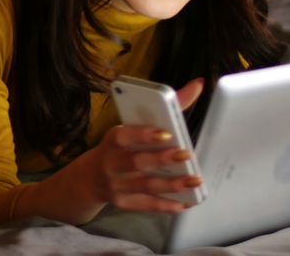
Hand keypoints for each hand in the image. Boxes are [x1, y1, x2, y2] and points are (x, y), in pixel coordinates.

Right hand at [92, 78, 205, 212]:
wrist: (91, 178)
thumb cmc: (120, 147)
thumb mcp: (132, 127)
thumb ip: (166, 108)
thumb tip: (198, 85)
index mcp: (113, 140)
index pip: (124, 135)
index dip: (143, 134)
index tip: (165, 133)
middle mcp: (111, 163)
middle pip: (137, 162)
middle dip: (162, 159)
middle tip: (186, 155)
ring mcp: (116, 184)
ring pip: (145, 185)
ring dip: (171, 184)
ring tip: (194, 181)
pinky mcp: (123, 202)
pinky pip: (146, 204)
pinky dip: (166, 205)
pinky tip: (184, 202)